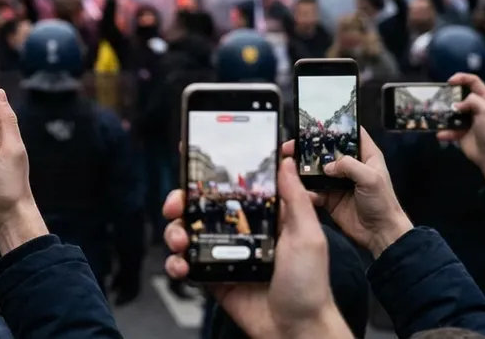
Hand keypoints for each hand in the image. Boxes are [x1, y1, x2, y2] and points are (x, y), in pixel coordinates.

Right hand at [163, 159, 351, 337]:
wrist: (297, 330)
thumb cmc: (310, 284)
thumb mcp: (308, 236)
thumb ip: (295, 199)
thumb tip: (285, 162)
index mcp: (262, 218)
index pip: (232, 189)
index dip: (209, 177)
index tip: (191, 163)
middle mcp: (240, 233)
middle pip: (200, 209)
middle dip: (180, 202)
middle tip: (174, 205)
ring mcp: (224, 255)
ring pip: (187, 234)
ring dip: (174, 232)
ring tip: (178, 240)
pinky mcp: (212, 278)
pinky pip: (185, 265)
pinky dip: (175, 263)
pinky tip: (180, 265)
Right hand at [280, 129, 412, 258]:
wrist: (380, 234)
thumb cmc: (382, 202)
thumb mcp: (371, 179)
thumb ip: (349, 165)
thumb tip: (326, 166)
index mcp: (365, 155)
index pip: (350, 133)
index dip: (334, 126)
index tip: (314, 124)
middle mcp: (349, 165)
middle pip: (325, 150)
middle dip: (308, 147)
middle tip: (290, 146)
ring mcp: (337, 181)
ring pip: (315, 169)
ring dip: (301, 168)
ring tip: (286, 165)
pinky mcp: (328, 196)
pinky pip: (312, 189)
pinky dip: (304, 189)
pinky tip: (296, 187)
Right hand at [437, 73, 484, 182]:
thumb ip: (472, 101)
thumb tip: (455, 105)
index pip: (473, 82)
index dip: (461, 78)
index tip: (449, 82)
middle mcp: (476, 107)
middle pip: (460, 95)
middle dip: (449, 96)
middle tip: (439, 97)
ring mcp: (467, 120)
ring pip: (451, 111)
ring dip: (443, 113)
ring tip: (435, 114)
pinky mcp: (460, 131)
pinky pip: (448, 128)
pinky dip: (444, 132)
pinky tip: (442, 134)